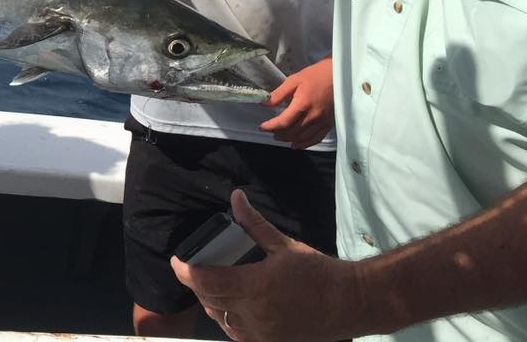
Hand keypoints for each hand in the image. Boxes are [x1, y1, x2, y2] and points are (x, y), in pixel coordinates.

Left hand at [172, 190, 363, 340]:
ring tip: (210, 286)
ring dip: (210, 303)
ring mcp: (262, 333)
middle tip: (192, 270)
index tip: (177, 261)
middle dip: (196, 285)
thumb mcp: (283, 245)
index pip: (207, 281)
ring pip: (221, 321)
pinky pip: (238, 335)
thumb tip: (236, 197)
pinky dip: (227, 321)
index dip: (185, 271)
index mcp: (255, 286)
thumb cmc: (318, 271)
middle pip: (209, 301)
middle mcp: (254, 314)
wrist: (349, 303)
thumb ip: (254, 224)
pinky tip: (230, 308)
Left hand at [259, 57, 333, 149]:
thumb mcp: (294, 80)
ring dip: (289, 139)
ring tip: (279, 137)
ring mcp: (322, 122)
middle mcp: (313, 116)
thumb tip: (265, 103)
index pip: (284, 122)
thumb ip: (279, 94)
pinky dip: (305, 144)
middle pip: (292, 132)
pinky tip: (296, 145)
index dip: (271, 126)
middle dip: (278, 133)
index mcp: (303, 104)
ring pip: (303, 138)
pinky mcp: (329, 124)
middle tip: (269, 131)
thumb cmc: (317, 75)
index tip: (262, 127)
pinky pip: (316, 138)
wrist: (340, 76)